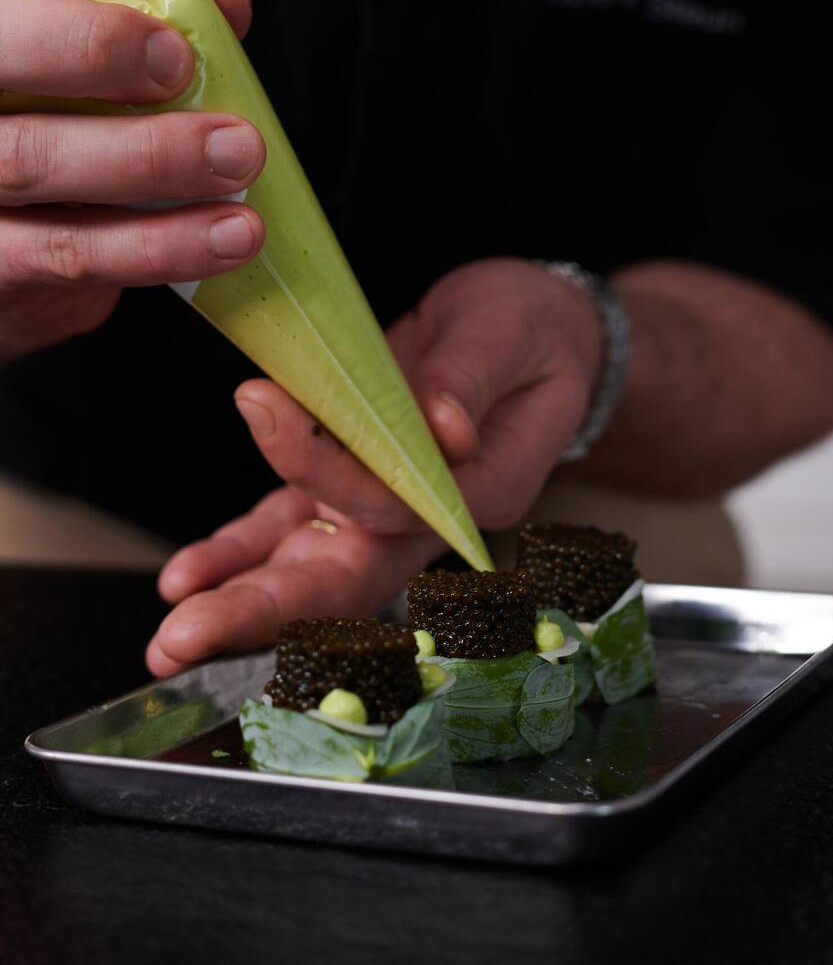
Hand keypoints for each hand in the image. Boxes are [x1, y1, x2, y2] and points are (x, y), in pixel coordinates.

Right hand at [0, 0, 265, 359]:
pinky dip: (159, 244)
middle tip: (178, 63)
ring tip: (239, 154)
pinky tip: (227, 235)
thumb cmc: (56, 117)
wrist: (17, 245)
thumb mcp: (91, 44)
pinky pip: (69, 252)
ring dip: (150, 158)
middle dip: (93, 48)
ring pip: (32, 161)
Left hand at [147, 258, 603, 673]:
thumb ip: (472, 377)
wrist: (527, 332)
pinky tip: (188, 575)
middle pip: (348, 578)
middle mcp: (430, 519)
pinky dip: (240, 551)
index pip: (398, 503)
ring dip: (239, 599)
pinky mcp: (349, 487)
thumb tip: (444, 428)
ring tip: (172, 625)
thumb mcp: (506, 332)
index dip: (330, 471)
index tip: (267, 408)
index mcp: (485, 489)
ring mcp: (384, 510)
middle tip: (186, 635)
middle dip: (265, 610)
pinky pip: (291, 528)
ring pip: (310, 567)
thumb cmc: (529, 329)